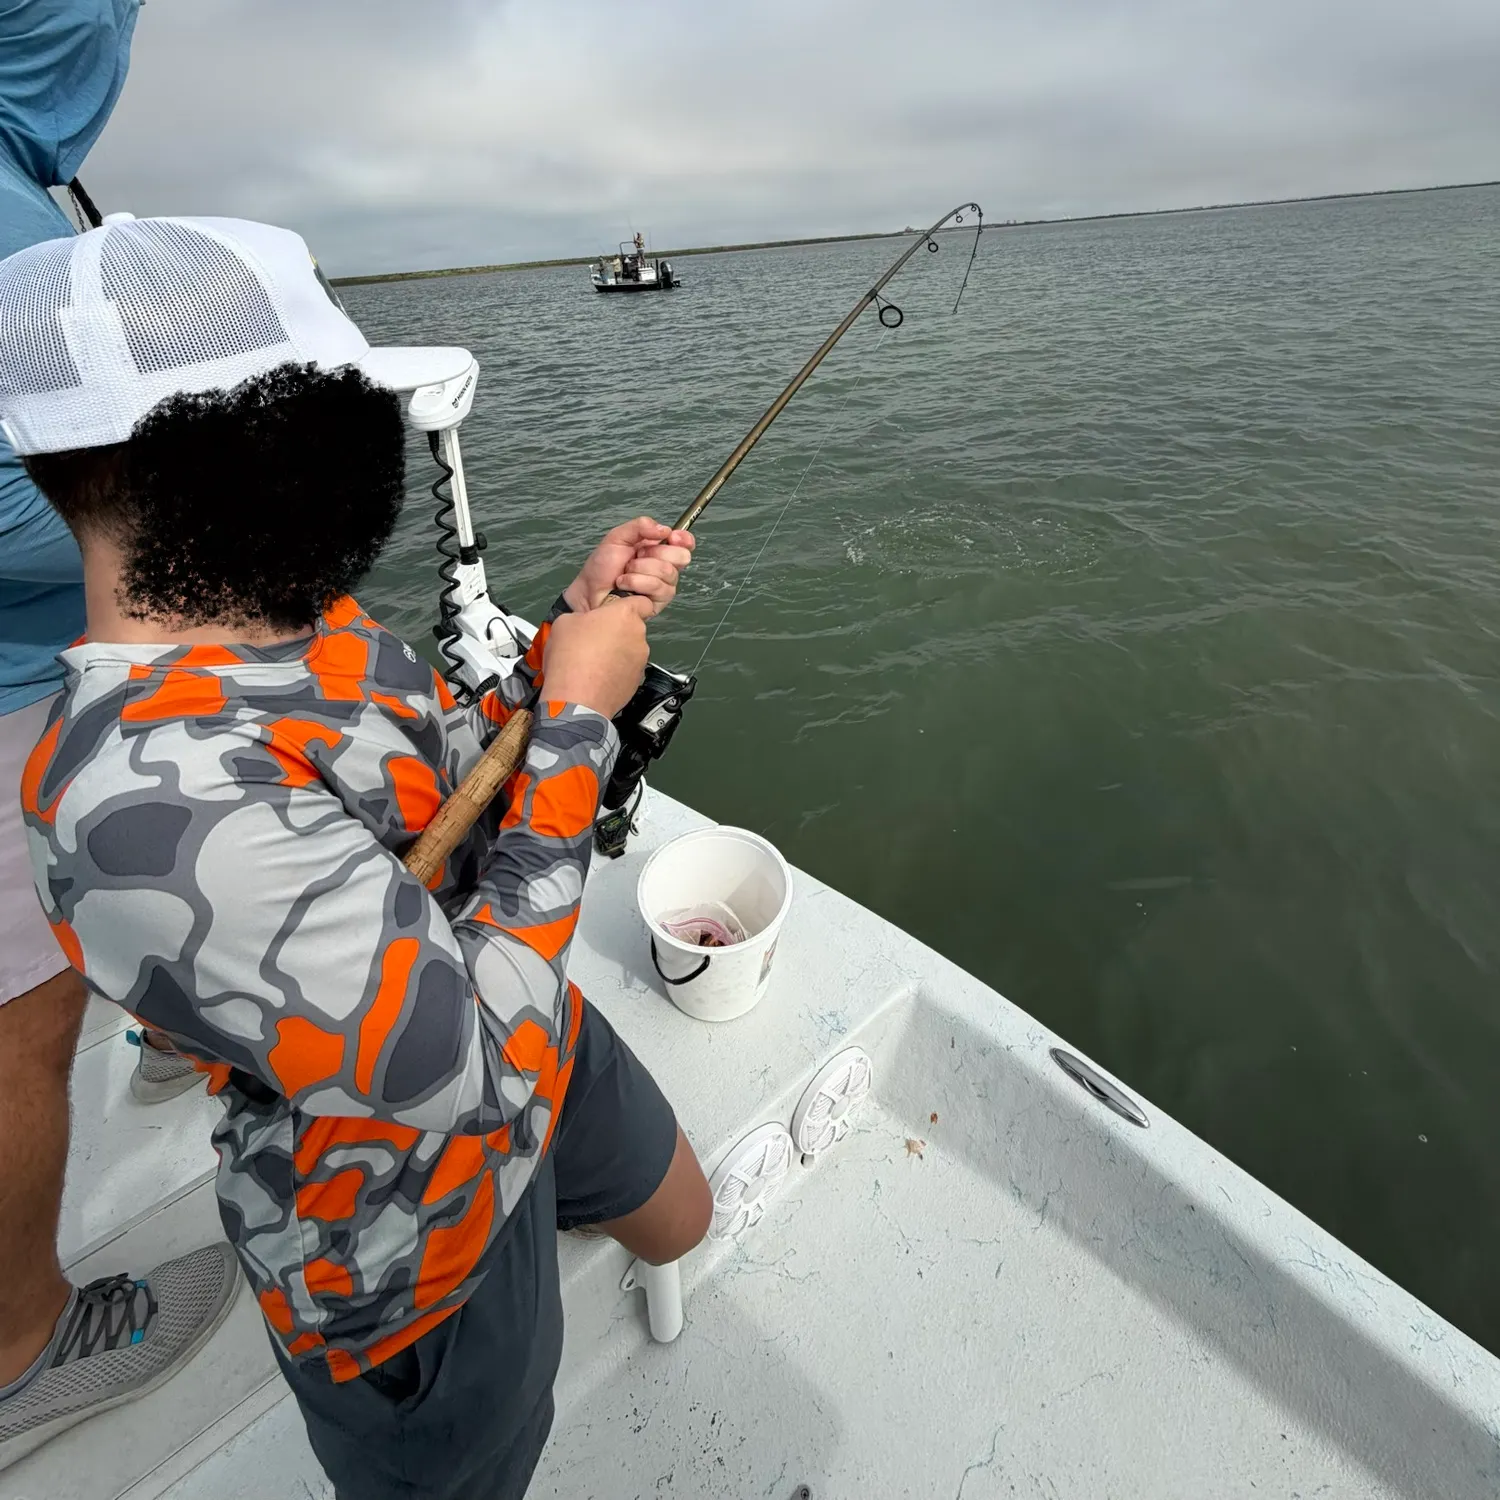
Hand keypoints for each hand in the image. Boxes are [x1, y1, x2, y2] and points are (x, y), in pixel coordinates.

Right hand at [542, 594, 652, 718]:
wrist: (575, 700)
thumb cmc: (571, 662)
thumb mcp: (564, 622)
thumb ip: (581, 616)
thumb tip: (582, 621)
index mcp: (623, 616)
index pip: (641, 602)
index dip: (627, 604)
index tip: (616, 609)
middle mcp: (637, 637)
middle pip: (631, 627)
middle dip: (614, 631)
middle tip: (592, 638)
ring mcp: (639, 660)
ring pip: (629, 648)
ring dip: (614, 651)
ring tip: (591, 659)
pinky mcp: (636, 680)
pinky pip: (627, 668)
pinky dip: (615, 670)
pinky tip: (596, 674)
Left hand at [563, 516, 695, 615]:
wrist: (588, 592)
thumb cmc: (601, 567)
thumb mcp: (617, 537)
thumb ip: (640, 527)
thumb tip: (665, 529)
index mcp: (657, 548)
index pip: (685, 542)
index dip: (683, 539)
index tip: (672, 537)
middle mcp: (664, 567)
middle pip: (682, 556)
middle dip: (655, 554)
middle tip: (635, 557)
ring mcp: (663, 586)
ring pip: (668, 572)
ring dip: (640, 569)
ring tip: (624, 573)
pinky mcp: (659, 602)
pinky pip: (658, 587)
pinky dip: (637, 582)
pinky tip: (624, 585)